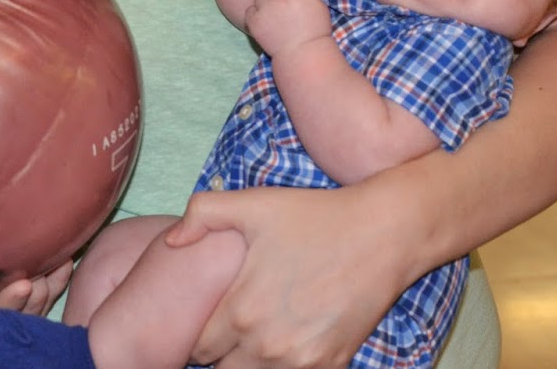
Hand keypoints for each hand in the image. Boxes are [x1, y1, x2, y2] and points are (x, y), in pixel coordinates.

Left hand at [163, 185, 408, 367]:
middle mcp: (268, 345)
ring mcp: (302, 361)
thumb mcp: (255, 204)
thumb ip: (202, 214)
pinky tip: (293, 338)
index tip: (213, 318)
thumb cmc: (317, 216)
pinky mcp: (331, 365)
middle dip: (224, 352)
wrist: (385, 233)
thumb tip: (171, 242)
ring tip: (263, 332)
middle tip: (237, 325)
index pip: (198, 348)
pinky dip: (288, 365)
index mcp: (242, 310)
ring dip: (252, 362)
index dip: (201, 333)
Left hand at [245, 0, 331, 57]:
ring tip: (274, 14)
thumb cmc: (315, 30)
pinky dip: (256, 13)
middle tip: (285, 4)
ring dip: (267, 1)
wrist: (303, 54)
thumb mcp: (319, 5)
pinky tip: (265, 21)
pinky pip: (250, 9)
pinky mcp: (254, 20)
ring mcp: (266, 7)